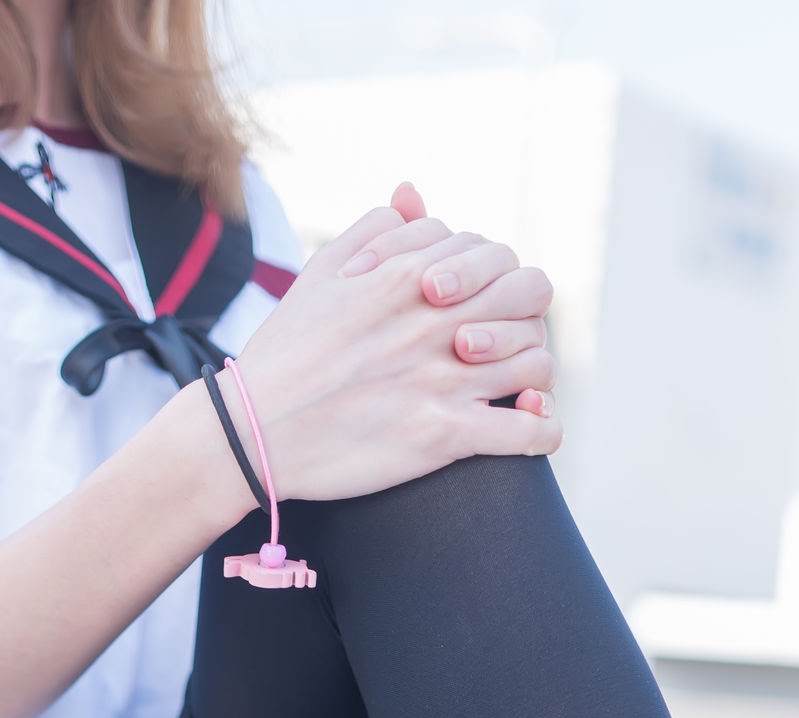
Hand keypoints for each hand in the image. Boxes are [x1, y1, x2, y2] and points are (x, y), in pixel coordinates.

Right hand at [231, 183, 560, 504]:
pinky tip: (535, 429)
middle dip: (522, 313)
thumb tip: (415, 200)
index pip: (489, 252)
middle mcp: (438, 321)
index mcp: (412, 273)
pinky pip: (527, 432)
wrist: (255, 431)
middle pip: (527, 295)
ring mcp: (447, 379)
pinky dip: (543, 430)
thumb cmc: (286, 352)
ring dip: (534, 370)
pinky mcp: (446, 437)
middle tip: (499, 341)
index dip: (486, 275)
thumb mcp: (323, 271)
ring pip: (536, 359)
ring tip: (516, 385)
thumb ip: (378, 229)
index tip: (465, 302)